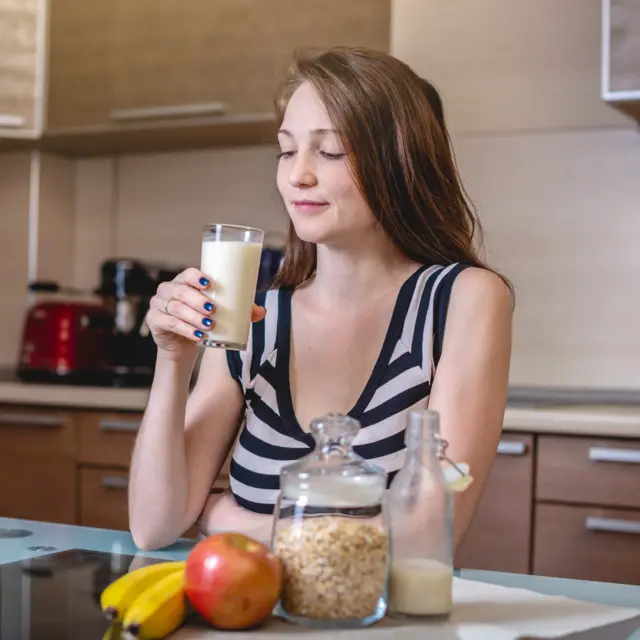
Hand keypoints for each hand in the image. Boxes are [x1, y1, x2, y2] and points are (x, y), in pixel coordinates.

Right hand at [146, 268, 265, 360]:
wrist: (184, 344)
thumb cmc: (203, 321)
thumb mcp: (221, 314)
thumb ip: (241, 311)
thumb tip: (261, 311)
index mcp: (184, 282)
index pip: (188, 273)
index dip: (197, 277)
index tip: (210, 284)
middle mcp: (169, 289)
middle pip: (181, 291)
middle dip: (198, 301)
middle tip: (213, 311)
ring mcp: (158, 304)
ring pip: (176, 308)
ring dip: (194, 317)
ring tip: (209, 326)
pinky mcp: (154, 321)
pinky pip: (169, 323)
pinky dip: (185, 330)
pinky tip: (198, 336)